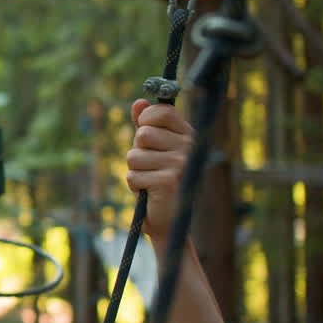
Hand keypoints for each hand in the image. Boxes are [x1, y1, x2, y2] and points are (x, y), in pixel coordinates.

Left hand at [125, 99, 192, 239]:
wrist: (170, 220)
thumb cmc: (158, 180)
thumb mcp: (152, 150)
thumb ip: (146, 125)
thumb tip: (139, 102)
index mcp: (188, 136)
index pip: (162, 112)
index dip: (145, 120)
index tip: (145, 137)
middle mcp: (189, 147)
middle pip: (143, 134)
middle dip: (137, 152)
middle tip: (150, 166)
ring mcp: (181, 164)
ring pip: (134, 155)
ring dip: (135, 170)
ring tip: (150, 179)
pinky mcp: (169, 181)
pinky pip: (133, 175)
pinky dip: (135, 186)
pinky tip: (150, 192)